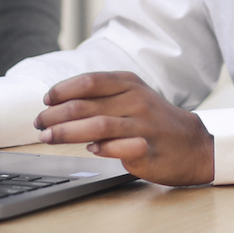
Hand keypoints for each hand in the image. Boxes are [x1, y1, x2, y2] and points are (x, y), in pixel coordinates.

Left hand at [35, 71, 213, 185]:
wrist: (194, 144)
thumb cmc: (155, 120)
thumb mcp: (133, 96)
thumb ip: (102, 96)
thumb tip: (60, 101)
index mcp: (130, 84)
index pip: (89, 81)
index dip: (62, 90)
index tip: (45, 101)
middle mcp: (136, 101)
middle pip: (86, 105)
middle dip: (55, 115)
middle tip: (39, 124)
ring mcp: (143, 126)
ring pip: (97, 126)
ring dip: (67, 133)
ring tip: (48, 138)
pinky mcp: (148, 150)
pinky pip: (120, 148)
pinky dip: (101, 149)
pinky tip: (90, 150)